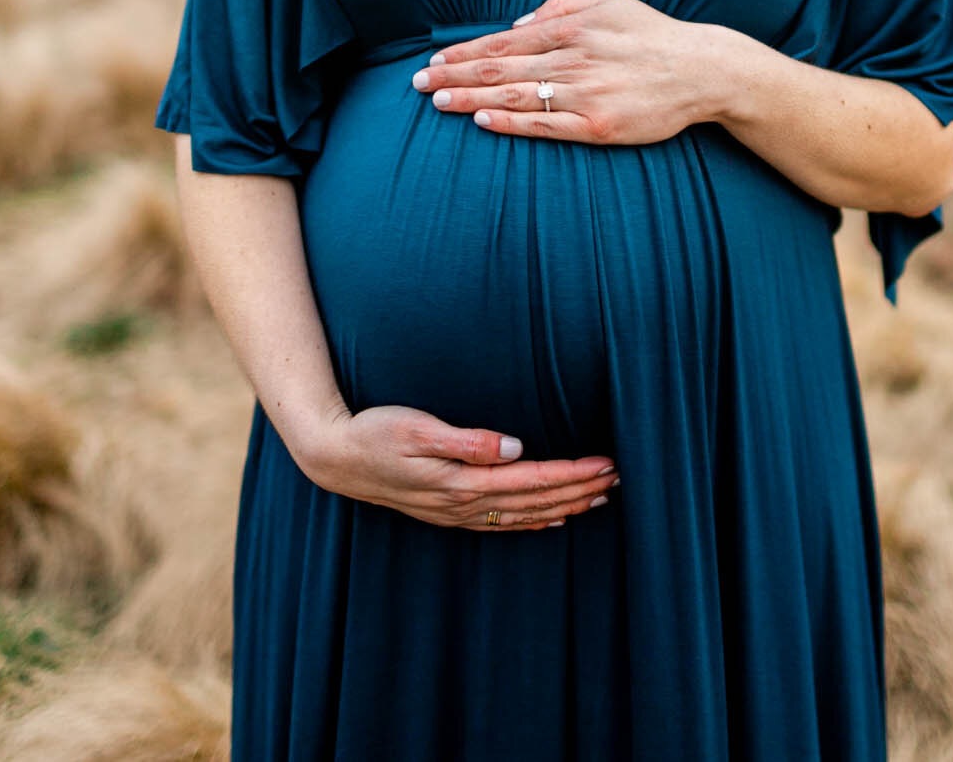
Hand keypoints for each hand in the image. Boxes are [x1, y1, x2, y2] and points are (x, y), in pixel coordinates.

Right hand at [298, 404, 619, 531]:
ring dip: (564, 505)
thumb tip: (517, 447)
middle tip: (619, 478)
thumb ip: (469, 441)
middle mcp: (463, 504)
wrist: (334, 457)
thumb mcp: (418, 428)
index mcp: (462, 483)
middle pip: (535, 500)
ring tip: (600, 498)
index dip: (572, 473)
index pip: (531, 480)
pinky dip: (533, 521)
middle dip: (579, 490)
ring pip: (523, 515)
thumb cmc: (374, 432)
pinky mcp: (447, 510)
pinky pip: (501, 522)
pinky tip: (552, 518)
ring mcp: (455, 512)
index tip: (606, 464)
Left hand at [410, 0, 726, 144]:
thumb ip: (560, 9)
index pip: (503, 42)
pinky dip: (512, 122)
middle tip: (418, 84)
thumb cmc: (653, 35)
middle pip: (500, 68)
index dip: (465, 52)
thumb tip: (517, 25)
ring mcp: (585, 93)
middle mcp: (572, 59)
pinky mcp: (599, 124)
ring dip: (471, 99)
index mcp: (571, 28)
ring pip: (515, 96)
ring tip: (437, 102)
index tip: (435, 59)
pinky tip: (483, 120)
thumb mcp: (609, 4)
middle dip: (454, 75)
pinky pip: (546, 125)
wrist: (703, 70)